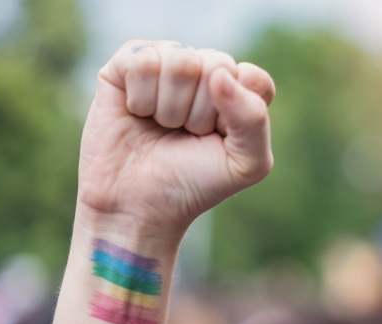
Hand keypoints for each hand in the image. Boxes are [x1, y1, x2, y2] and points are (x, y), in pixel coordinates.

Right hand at [77, 40, 274, 236]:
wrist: (138, 204)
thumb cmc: (194, 183)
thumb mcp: (246, 164)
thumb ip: (254, 118)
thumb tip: (219, 74)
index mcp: (239, 91)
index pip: (252, 78)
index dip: (237, 114)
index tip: (220, 139)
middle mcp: (204, 70)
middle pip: (216, 65)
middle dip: (200, 113)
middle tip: (186, 136)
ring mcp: (166, 63)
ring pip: (180, 62)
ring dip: (169, 108)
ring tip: (161, 126)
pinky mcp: (127, 64)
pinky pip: (142, 61)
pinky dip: (140, 98)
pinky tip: (137, 113)